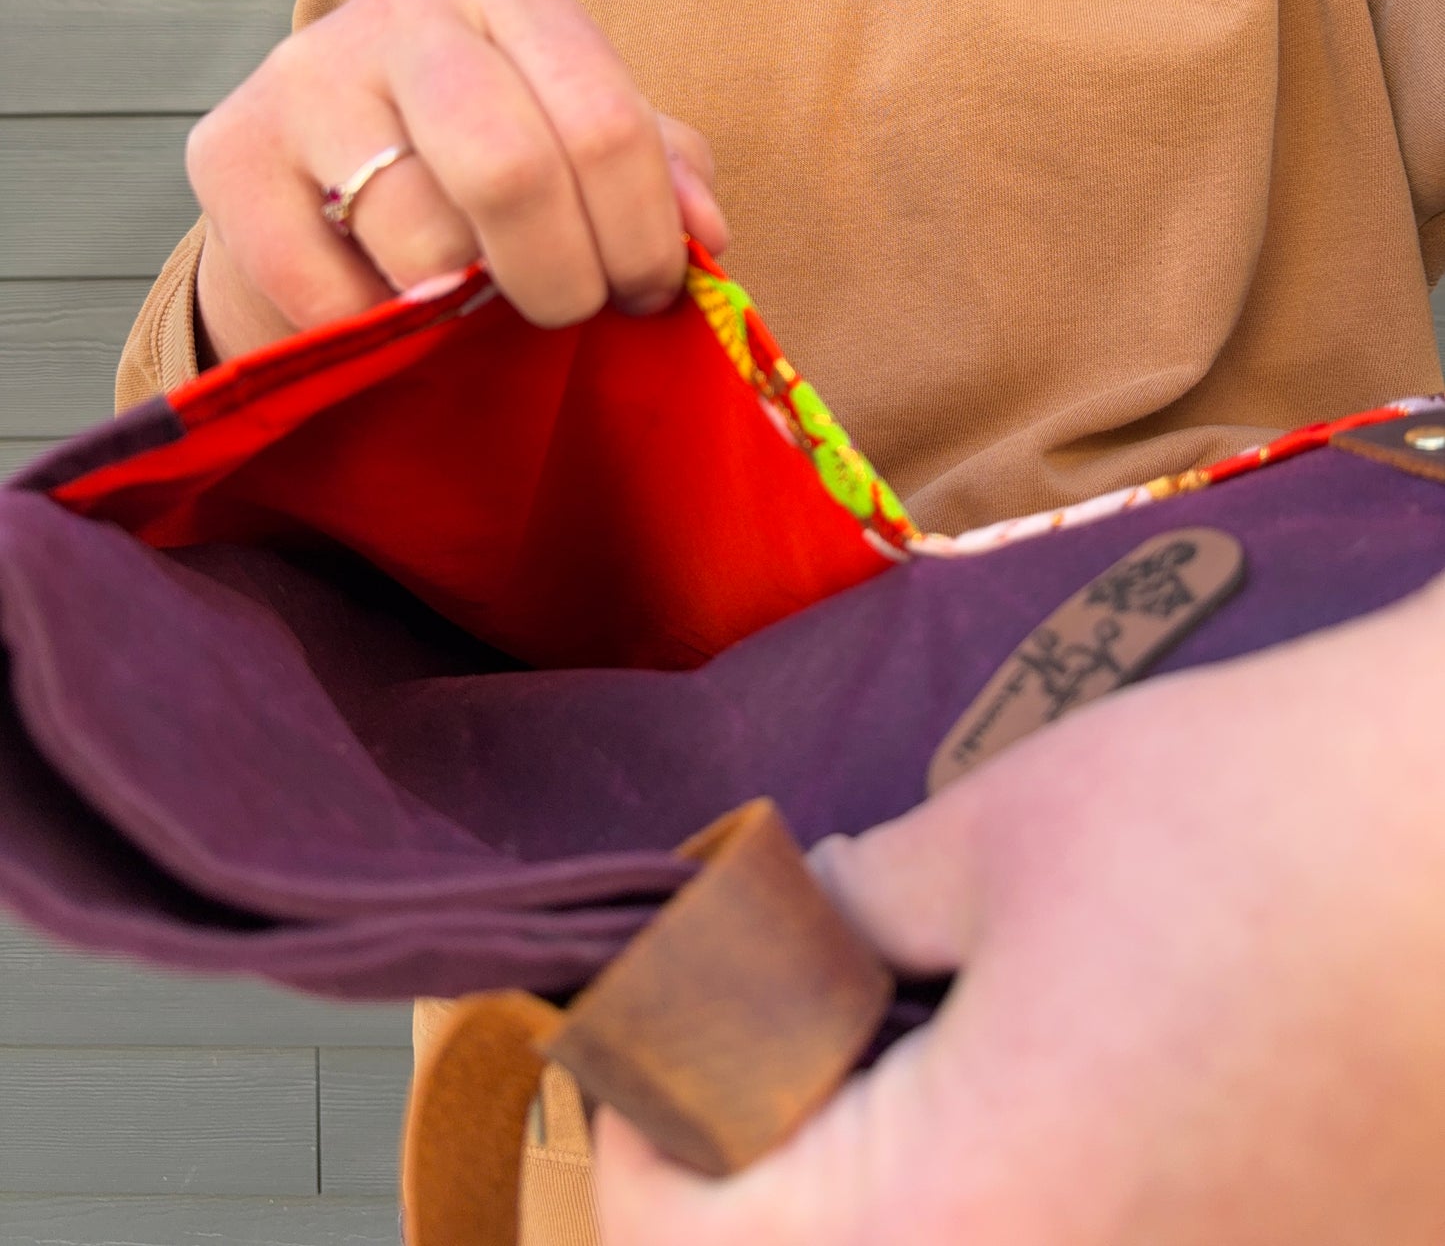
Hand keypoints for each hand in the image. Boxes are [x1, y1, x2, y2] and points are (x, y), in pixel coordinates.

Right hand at [186, 0, 726, 363]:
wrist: (316, 182)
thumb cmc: (474, 168)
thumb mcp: (577, 148)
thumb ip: (658, 175)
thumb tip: (703, 233)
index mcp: (513, 6)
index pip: (604, 125)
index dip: (642, 236)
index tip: (645, 295)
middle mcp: (407, 16)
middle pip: (511, 168)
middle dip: (561, 278)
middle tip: (567, 316)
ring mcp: (307, 75)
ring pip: (419, 236)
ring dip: (466, 312)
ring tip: (474, 312)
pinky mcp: (227, 151)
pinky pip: (326, 290)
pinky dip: (376, 336)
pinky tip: (391, 319)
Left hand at [595, 575, 1444, 1244]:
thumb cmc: (1261, 818)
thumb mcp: (1001, 834)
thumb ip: (842, 915)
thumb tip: (776, 944)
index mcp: (957, 1234)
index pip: (680, 1239)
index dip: (644, 1098)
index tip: (678, 984)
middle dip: (759, 1155)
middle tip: (792, 1005)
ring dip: (879, 1187)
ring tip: (913, 1031)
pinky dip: (1008, 1200)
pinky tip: (1046, 1081)